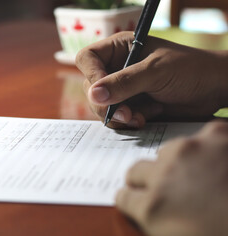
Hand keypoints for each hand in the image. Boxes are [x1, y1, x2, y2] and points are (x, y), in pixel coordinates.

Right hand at [75, 32, 227, 128]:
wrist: (214, 90)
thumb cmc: (190, 70)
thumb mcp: (155, 72)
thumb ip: (124, 83)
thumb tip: (94, 95)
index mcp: (120, 48)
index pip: (88, 59)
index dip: (92, 76)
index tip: (103, 93)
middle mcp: (117, 67)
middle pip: (91, 87)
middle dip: (108, 103)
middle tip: (127, 113)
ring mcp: (123, 88)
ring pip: (102, 106)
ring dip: (119, 115)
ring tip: (141, 117)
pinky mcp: (131, 105)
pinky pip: (116, 117)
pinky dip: (128, 122)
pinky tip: (147, 118)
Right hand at [115, 121, 227, 235]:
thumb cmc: (225, 233)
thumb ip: (162, 223)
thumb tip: (154, 214)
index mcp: (153, 209)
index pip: (123, 197)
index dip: (131, 199)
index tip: (138, 199)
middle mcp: (164, 176)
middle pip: (136, 170)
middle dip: (147, 180)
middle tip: (170, 189)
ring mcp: (189, 153)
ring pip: (166, 152)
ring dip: (176, 163)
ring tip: (200, 175)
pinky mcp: (216, 136)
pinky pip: (200, 137)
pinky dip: (207, 148)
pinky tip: (222, 161)